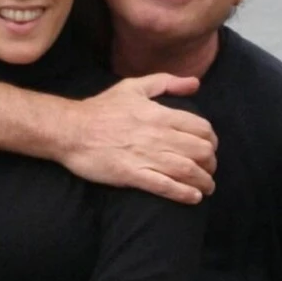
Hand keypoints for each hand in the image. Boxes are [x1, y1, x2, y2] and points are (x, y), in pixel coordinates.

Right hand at [61, 74, 216, 203]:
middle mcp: (157, 135)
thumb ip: (165, 82)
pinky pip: (166, 187)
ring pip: (188, 171)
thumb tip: (194, 83)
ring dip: (203, 182)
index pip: (201, 128)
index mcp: (159, 114)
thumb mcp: (133, 87)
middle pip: (200, 151)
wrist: (70, 129)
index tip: (210, 147)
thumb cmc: (101, 108)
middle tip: (209, 169)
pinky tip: (193, 197)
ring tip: (206, 187)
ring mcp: (145, 156)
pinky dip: (184, 194)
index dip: (211, 140)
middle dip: (211, 163)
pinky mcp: (132, 175)